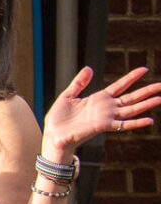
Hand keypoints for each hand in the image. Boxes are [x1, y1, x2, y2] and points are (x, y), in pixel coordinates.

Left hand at [44, 66, 160, 161]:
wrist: (52, 135)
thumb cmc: (59, 119)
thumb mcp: (68, 96)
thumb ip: (79, 83)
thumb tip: (89, 68)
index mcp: (99, 99)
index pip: (120, 86)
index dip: (131, 77)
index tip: (144, 69)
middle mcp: (106, 108)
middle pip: (131, 97)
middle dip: (147, 91)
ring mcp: (106, 117)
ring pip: (131, 109)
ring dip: (147, 104)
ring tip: (160, 98)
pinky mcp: (102, 126)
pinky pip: (123, 125)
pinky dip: (137, 123)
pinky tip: (150, 120)